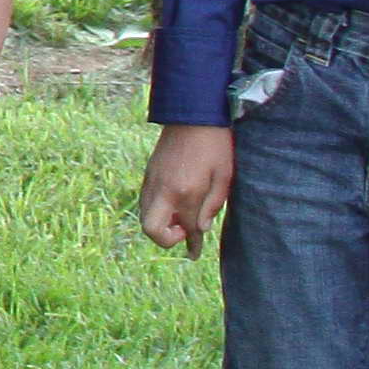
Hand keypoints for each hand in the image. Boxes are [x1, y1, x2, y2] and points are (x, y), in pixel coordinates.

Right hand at [138, 123, 236, 253]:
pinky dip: (157, 210)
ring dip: (161, 223)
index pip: (187, 229)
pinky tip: (174, 202)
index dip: (192, 244)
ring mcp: (152, 181)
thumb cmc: (215, 145)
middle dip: (166, 239)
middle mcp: (163, 190)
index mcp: (186, 192)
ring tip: (181, 214)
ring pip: (144, 216)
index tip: (194, 254)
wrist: (192, 114)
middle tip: (184, 229)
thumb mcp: (224, 177)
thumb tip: (201, 228)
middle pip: (151, 229)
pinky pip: (145, 202)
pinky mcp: (148, 174)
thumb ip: (212, 206)